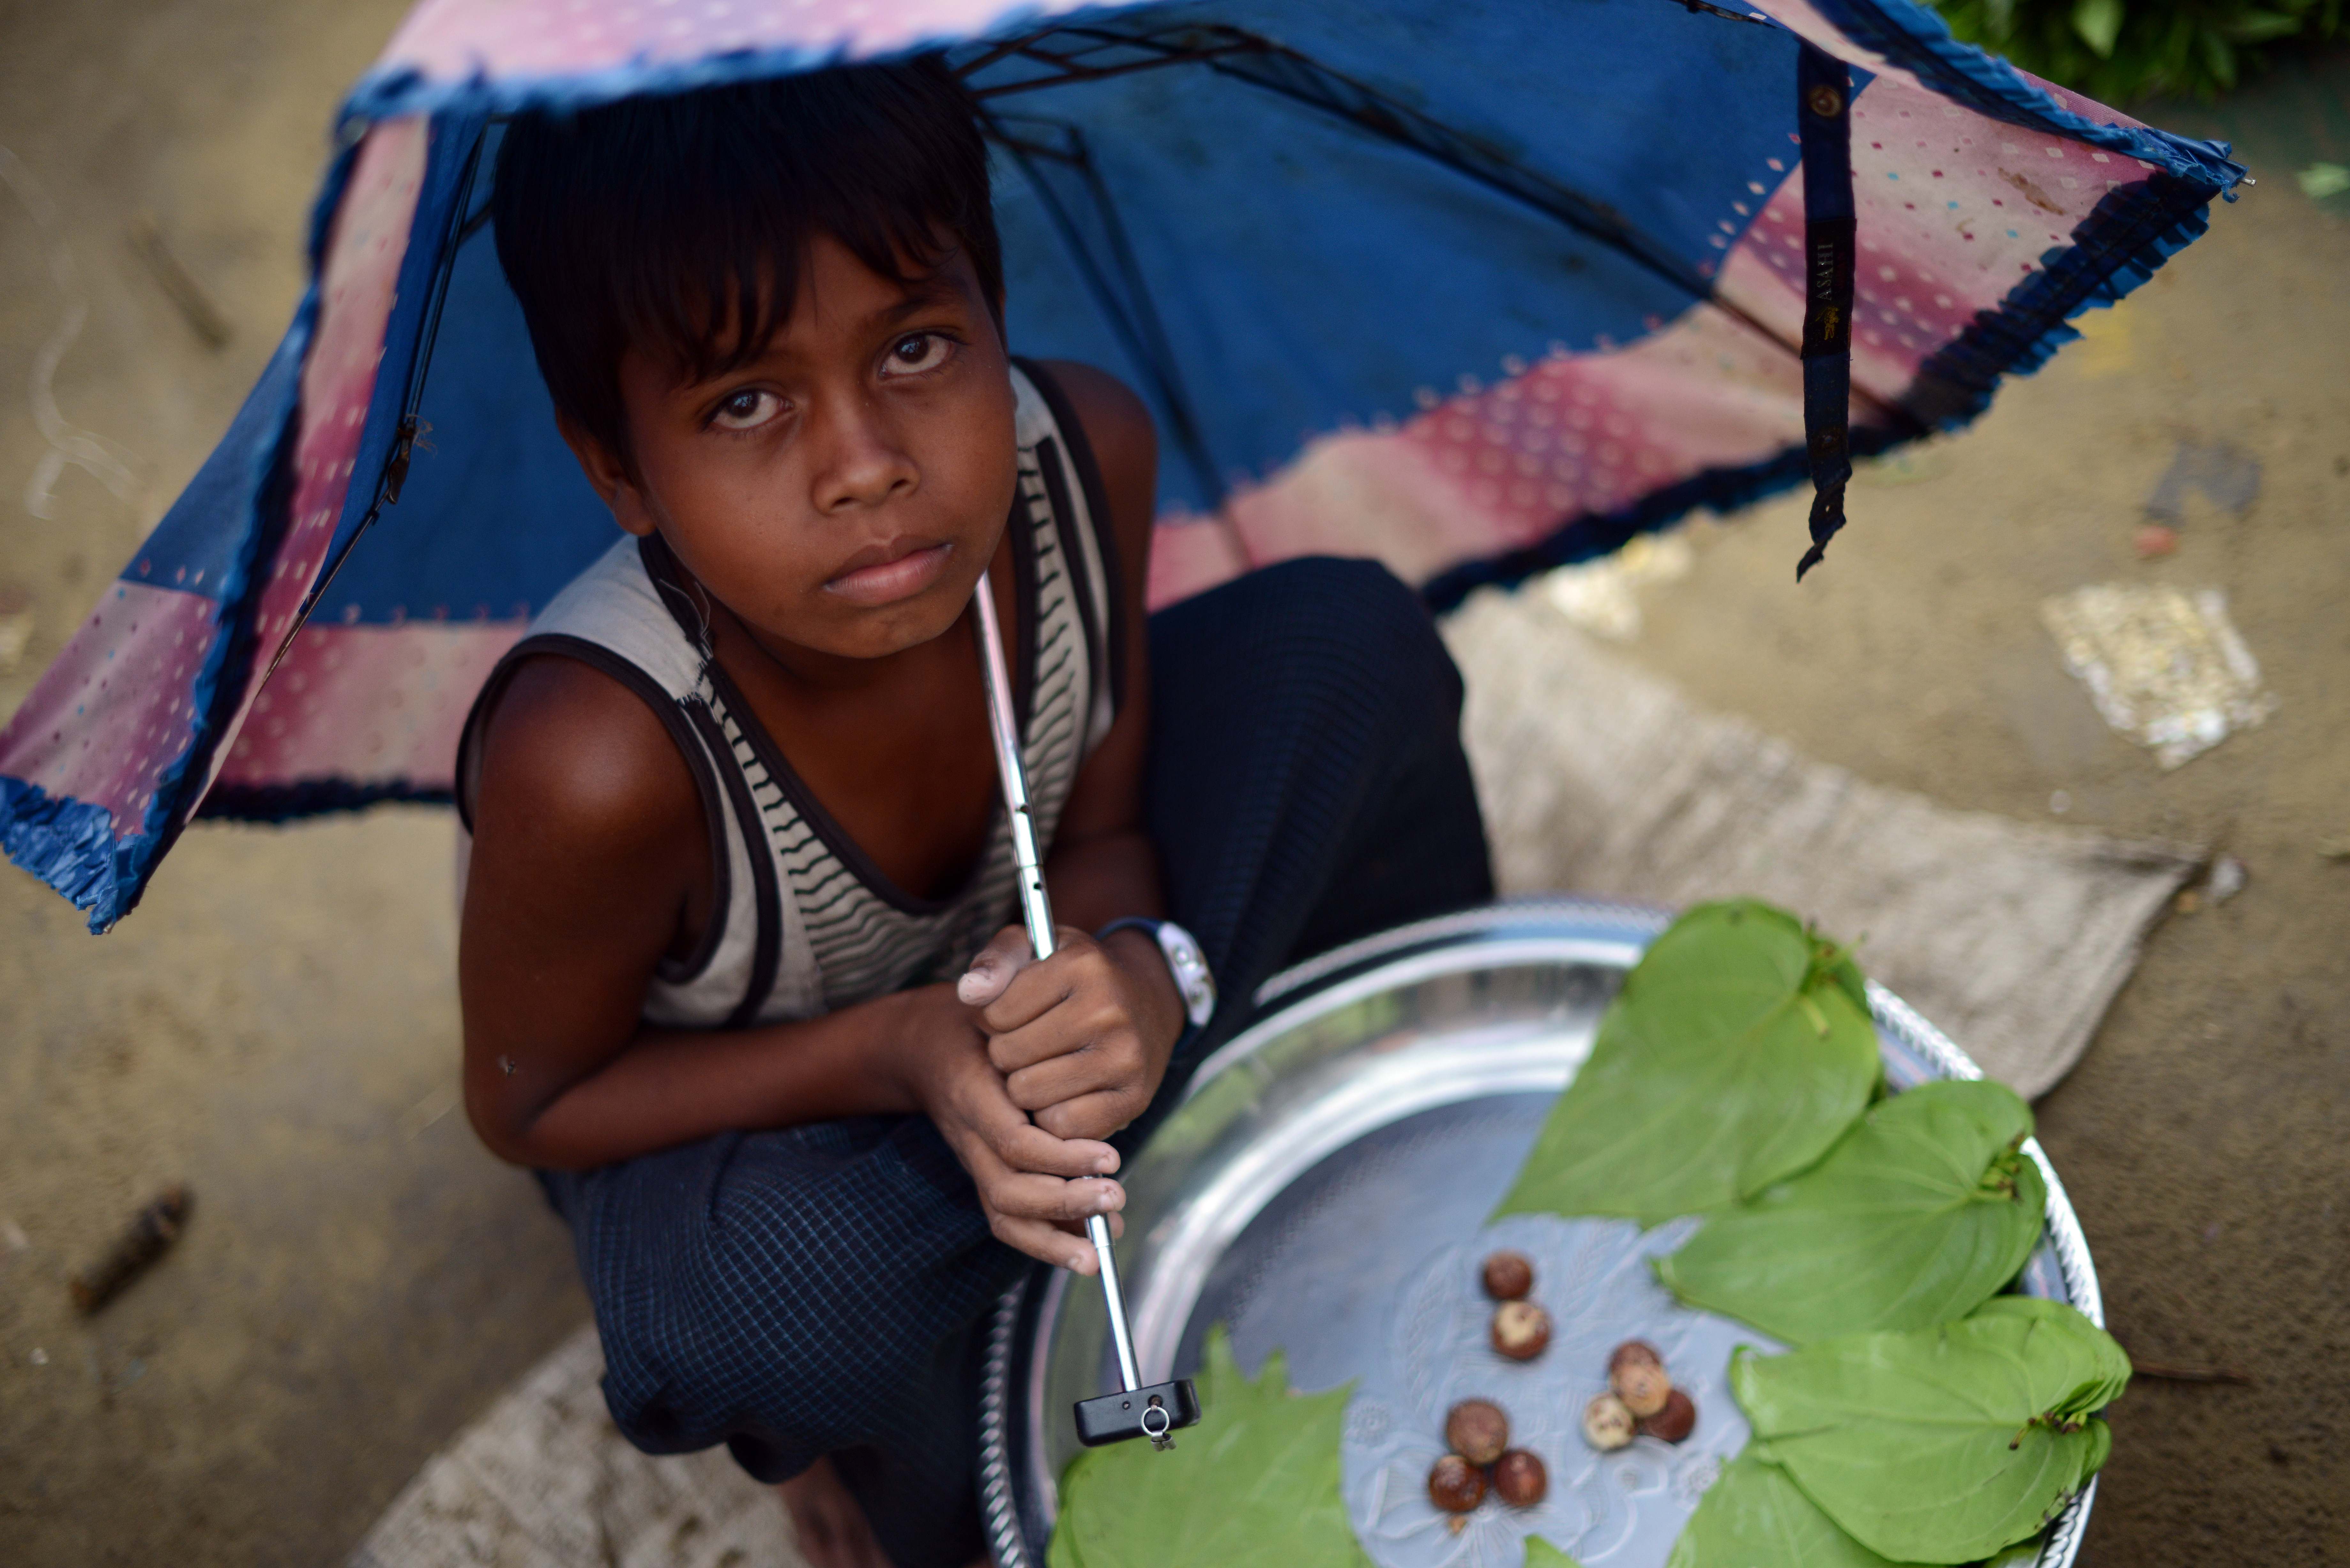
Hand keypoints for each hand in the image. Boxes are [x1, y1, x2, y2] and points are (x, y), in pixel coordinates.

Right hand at [897, 985, 1127, 1271]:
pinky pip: (1009, 1220)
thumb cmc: (971, 1008)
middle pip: (1009, 1188)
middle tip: (1116, 1193)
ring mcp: (975, 1157)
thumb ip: (993, 966)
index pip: (1012, 1138)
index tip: (1110, 1156)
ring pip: (1006, 1213)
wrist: (923, 1041)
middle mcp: (968, 1133)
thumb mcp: (988, 976)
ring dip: (1057, 1232)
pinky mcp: (986, 1170)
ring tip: (1107, 1235)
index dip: (1060, 1155)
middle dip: (1064, 1199)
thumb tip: (977, 986)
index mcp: (970, 1089)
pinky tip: (1089, 1248)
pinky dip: (1047, 1241)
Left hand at [957, 924, 1184, 1142]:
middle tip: (1030, 1043)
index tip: (1017, 1012)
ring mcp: (1125, 1057)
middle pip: (1007, 1056)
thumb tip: (968, 993)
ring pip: (1028, 1093)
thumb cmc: (1077, 978)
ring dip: (1025, 1086)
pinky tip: (1064, 1091)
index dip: (994, 1018)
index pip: (994, 1014)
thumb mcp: (1037, 948)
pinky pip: (1062, 1125)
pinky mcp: (1135, 1097)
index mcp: (1081, 965)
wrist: (1149, 1002)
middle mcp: (1108, 1010)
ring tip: (1044, 1066)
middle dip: (1007, 1052)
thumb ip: (995, 960)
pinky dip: (1053, 1115)